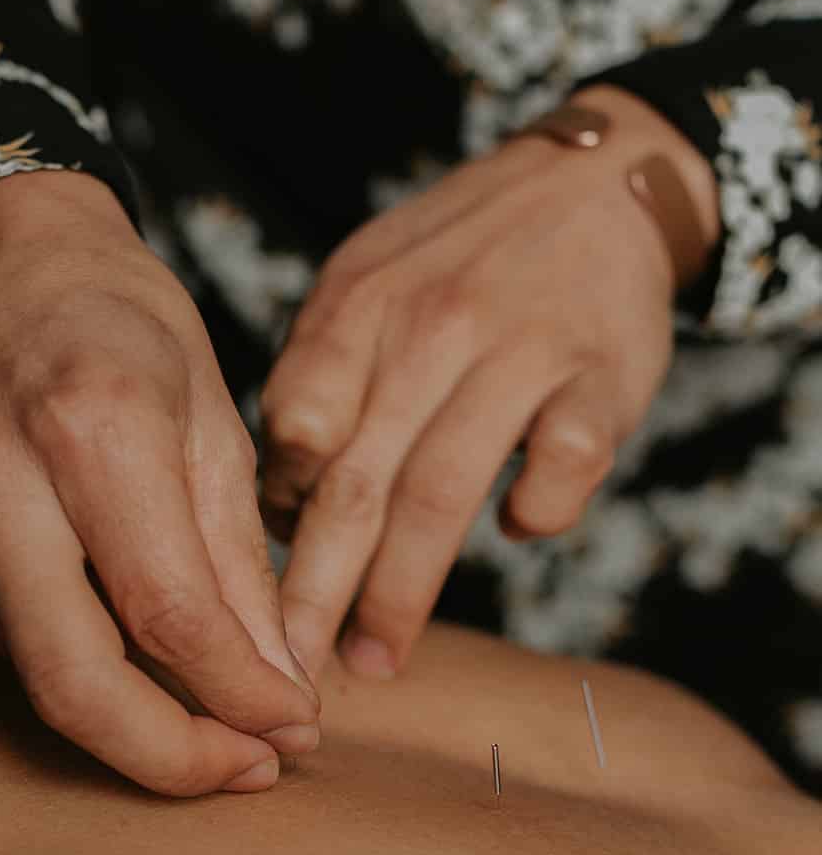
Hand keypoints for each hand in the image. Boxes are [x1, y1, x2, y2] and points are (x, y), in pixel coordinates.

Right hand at [0, 171, 319, 796]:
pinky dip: (78, 655)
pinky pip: (7, 645)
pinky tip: (114, 618)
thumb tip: (278, 689)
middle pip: (76, 684)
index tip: (295, 728)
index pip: (168, 612)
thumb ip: (241, 564)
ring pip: (41, 677)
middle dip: (173, 757)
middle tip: (250, 768)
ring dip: (137, 708)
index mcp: (92, 425)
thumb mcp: (215, 417)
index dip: (239, 696)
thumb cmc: (119, 325)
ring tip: (206, 686)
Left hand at [259, 86, 719, 682]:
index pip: (295, 427)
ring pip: (444, 492)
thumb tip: (282, 505)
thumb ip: (323, 377)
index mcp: (361, 304)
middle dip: (315, 591)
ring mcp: (520, 351)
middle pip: (357, 481)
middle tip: (286, 674)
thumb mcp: (370, 277)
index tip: (255, 583)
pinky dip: (540, 511)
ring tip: (374, 659)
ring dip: (403, 590)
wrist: (594, 180)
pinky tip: (522, 530)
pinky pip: (563, 466)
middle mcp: (432, 327)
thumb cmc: (461, 253)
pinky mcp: (600, 377)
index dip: (271, 516)